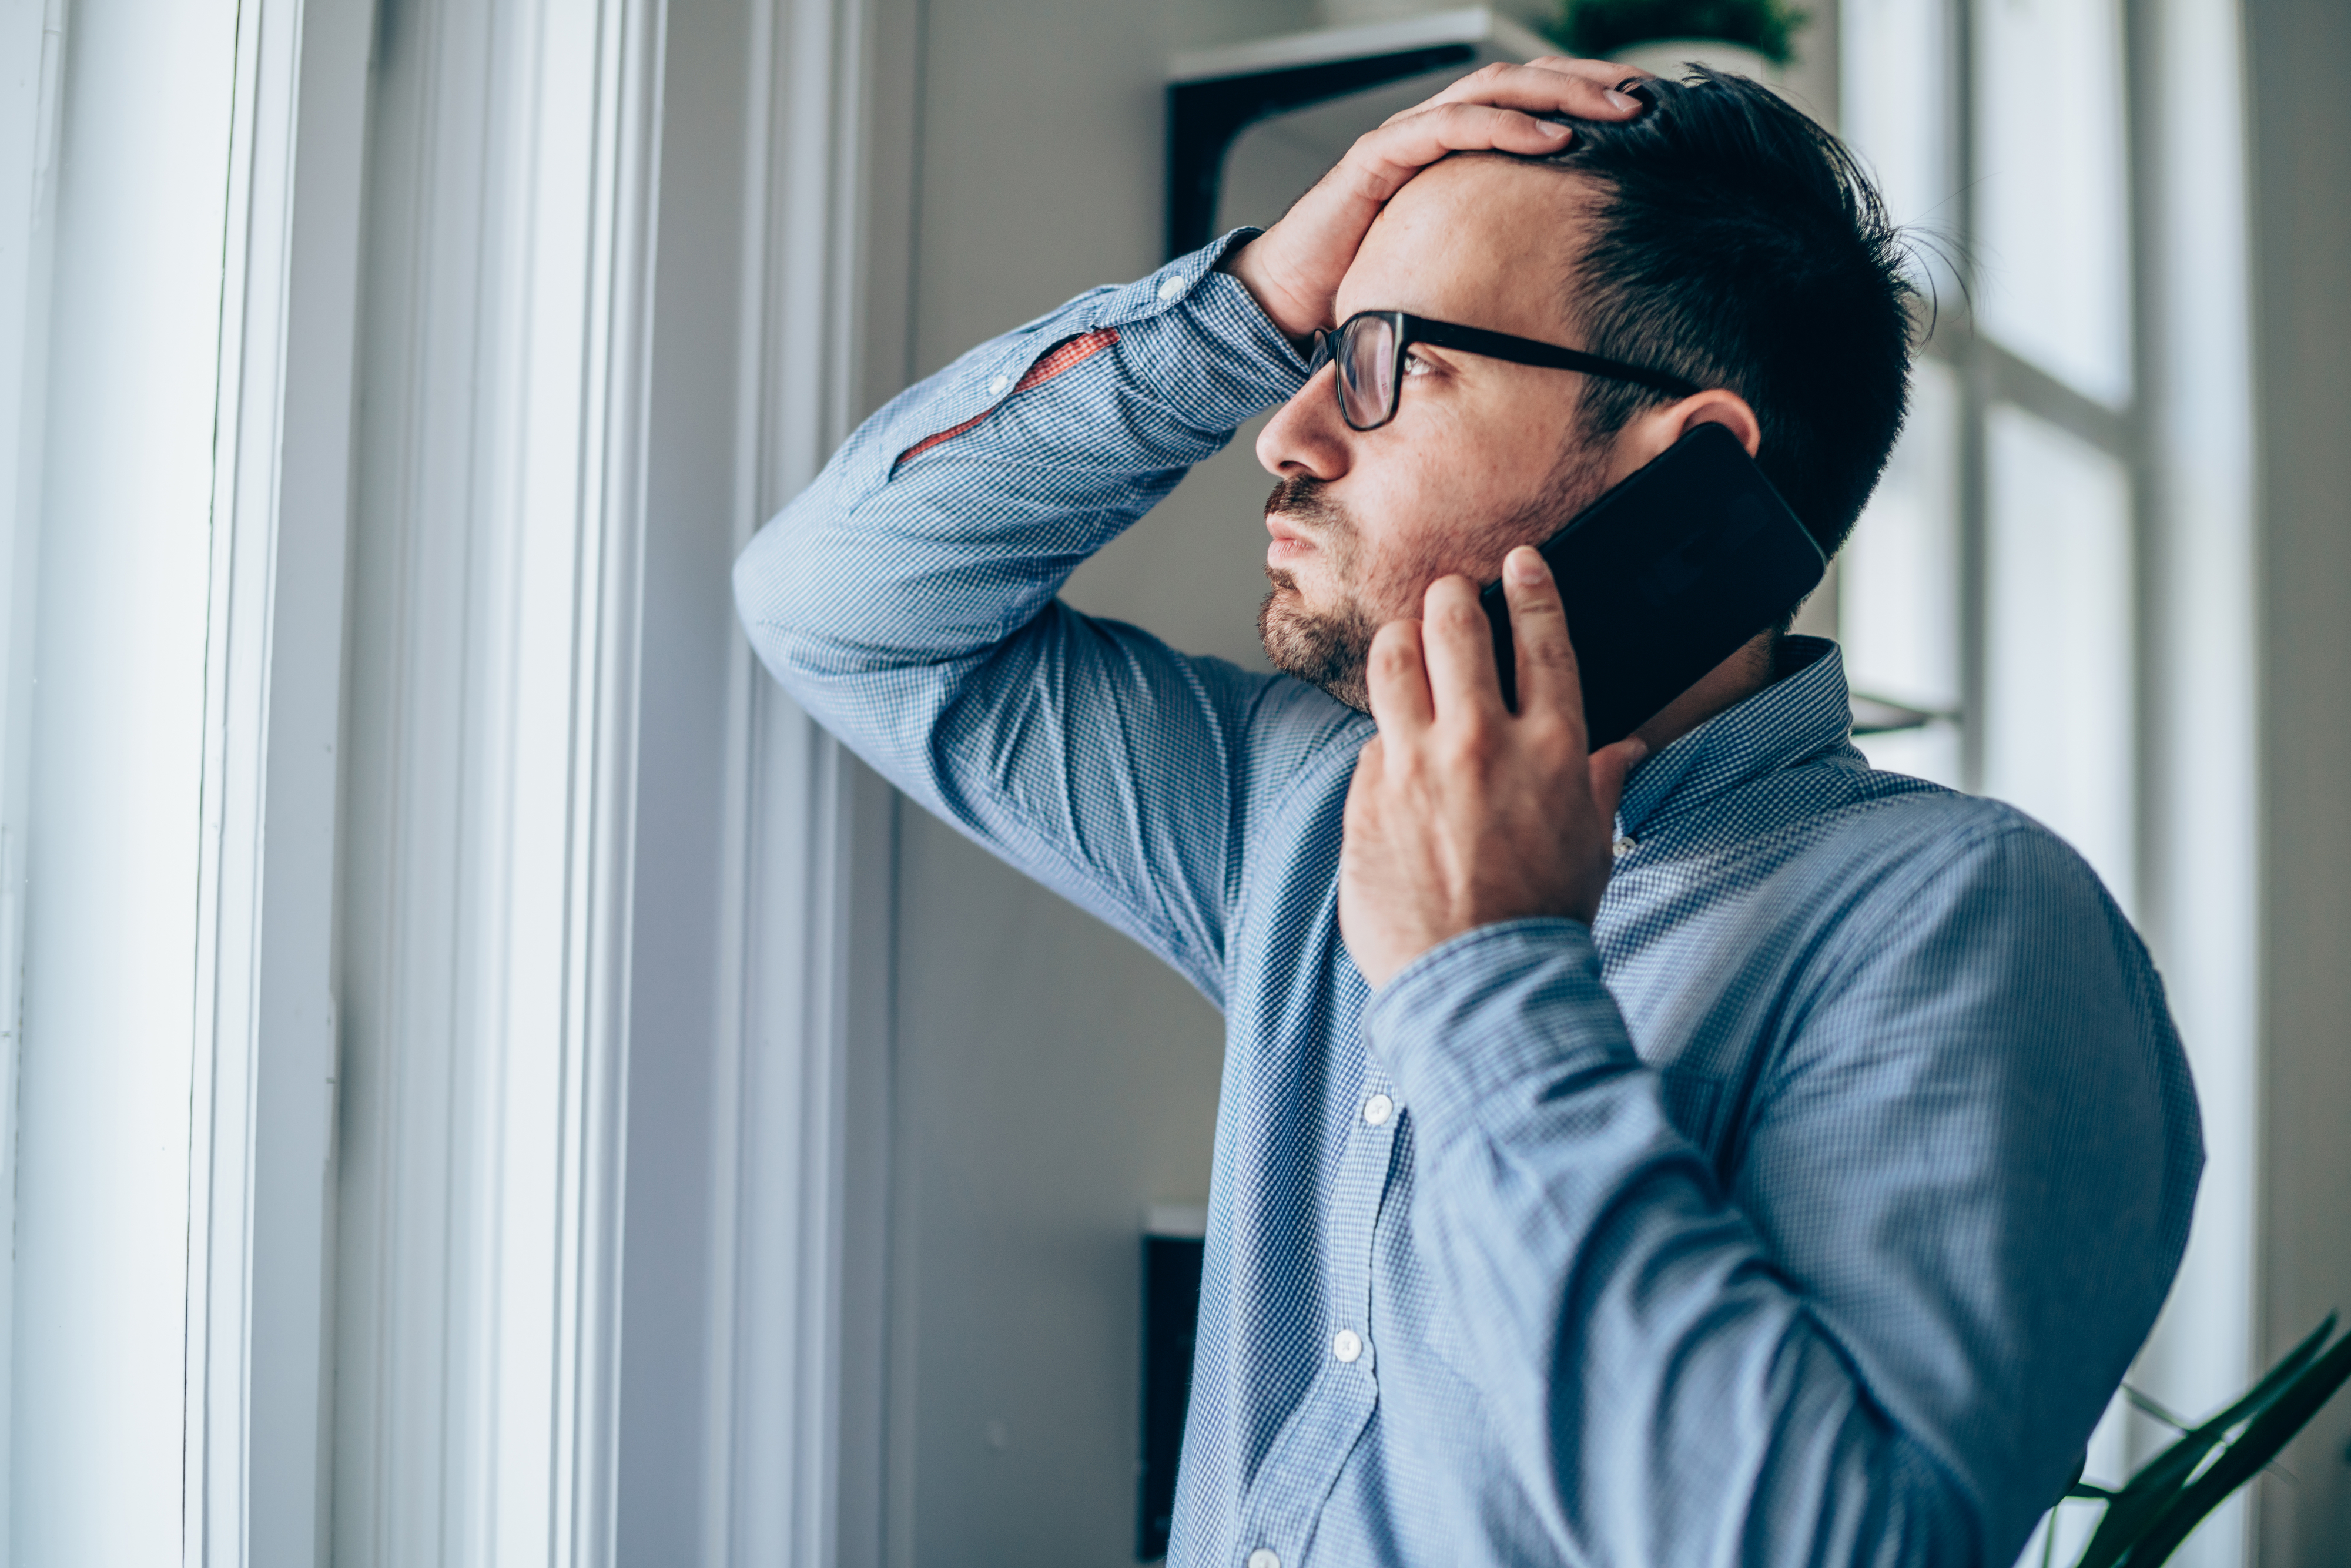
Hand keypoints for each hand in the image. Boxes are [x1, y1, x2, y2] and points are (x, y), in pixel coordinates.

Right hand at [1220, 59, 1646, 341]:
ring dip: (1559, 94)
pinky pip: (1449, 126)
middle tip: (1647, 96)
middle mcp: (1433, 131)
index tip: (1647, 110)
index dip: (1586, 96)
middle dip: (1586, 82)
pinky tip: (1553, 136)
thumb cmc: (1364, 283)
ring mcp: (1405, 138)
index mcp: (1453, 150)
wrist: (1287, 300)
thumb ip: (1497, 250)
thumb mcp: (1452, 262)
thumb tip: (1566, 274)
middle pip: (1521, 83)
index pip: (1529, 102)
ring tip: (1614, 109)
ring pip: (1493, 90)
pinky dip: (1504, 127)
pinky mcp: (1378, 157)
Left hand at [1339, 548, 1648, 988]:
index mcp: (1552, 747)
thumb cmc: (1543, 916)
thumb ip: (1600, 783)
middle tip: (1449, 597)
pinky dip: (1385, 737)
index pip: (1541, 637)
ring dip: (1401, 640)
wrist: (1479, 981)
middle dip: (1450, 597)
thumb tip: (1625, 750)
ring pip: (1392, 659)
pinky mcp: (1366, 796)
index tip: (1520, 564)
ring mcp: (1416, 765)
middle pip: (1453, 625)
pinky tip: (1396, 753)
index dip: (1530, 587)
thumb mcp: (1592, 844)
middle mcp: (1481, 741)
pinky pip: (1371, 740)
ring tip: (1407, 644)